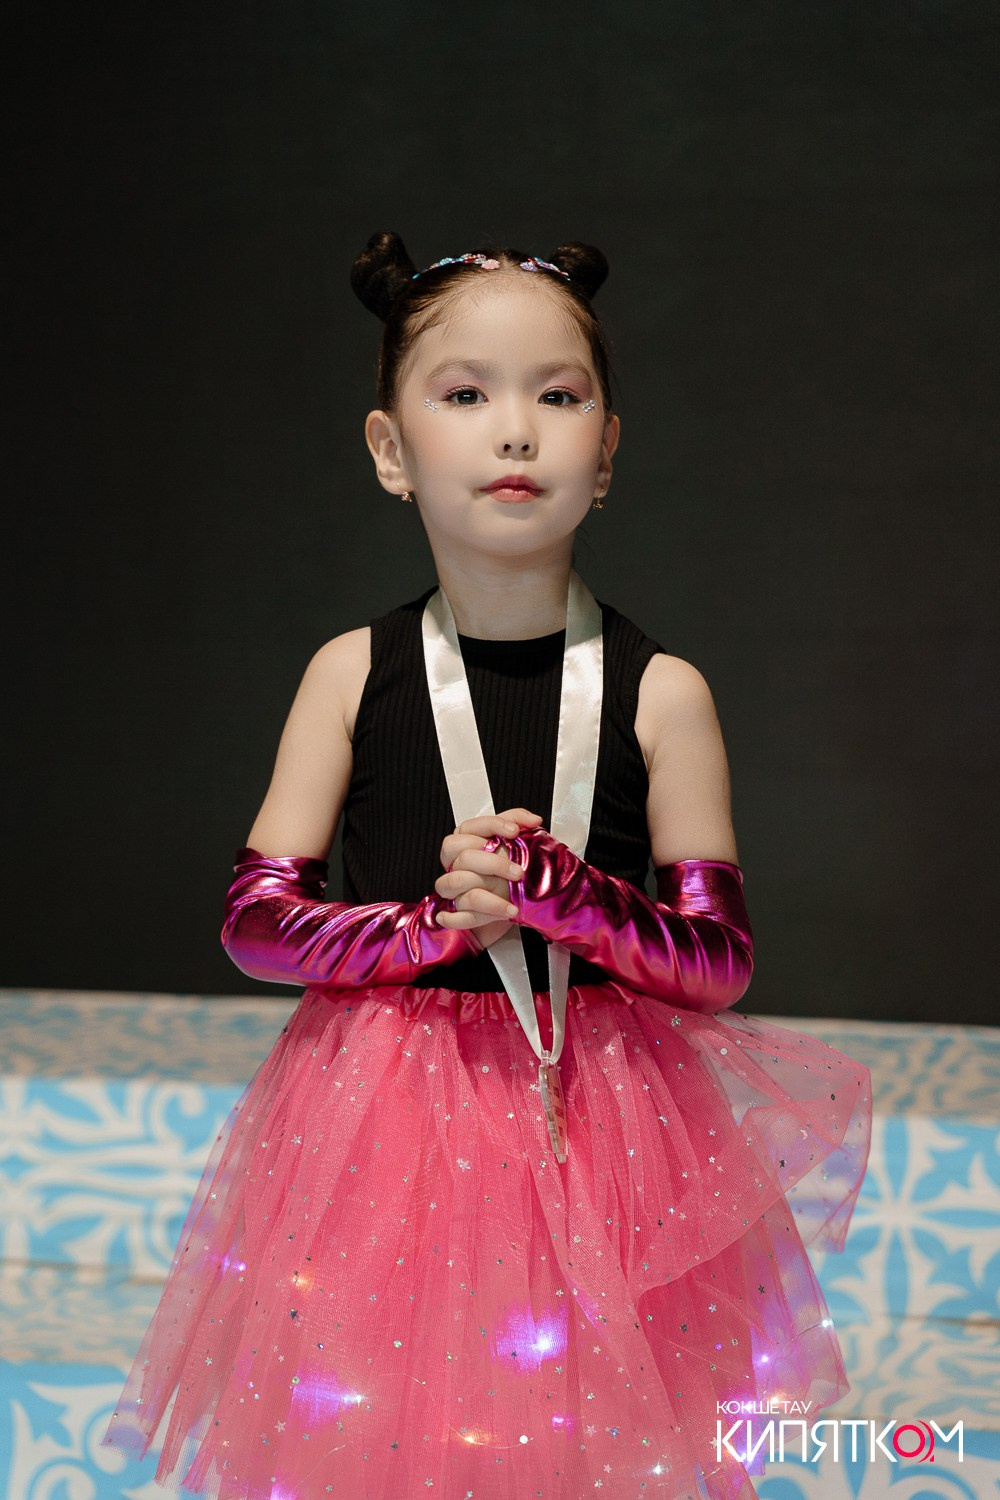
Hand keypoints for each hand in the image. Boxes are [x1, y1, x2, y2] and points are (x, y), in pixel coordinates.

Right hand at [435, 807, 542, 945]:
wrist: (508, 905)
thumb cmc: (505, 872)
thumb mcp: (512, 844)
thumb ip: (518, 824)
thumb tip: (533, 820)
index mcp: (463, 843)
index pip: (468, 827)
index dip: (492, 826)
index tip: (515, 832)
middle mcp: (454, 864)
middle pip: (464, 856)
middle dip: (495, 863)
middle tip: (519, 873)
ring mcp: (452, 889)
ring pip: (458, 883)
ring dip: (490, 896)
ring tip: (515, 903)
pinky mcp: (456, 913)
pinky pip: (459, 916)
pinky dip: (482, 916)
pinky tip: (503, 913)